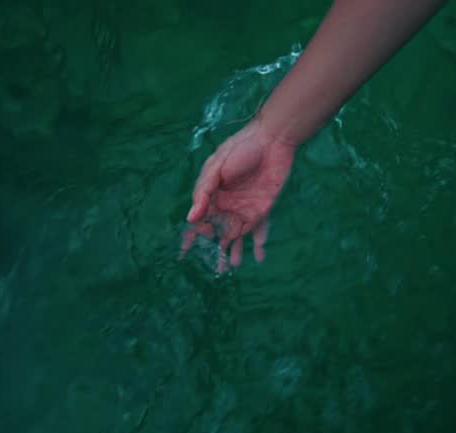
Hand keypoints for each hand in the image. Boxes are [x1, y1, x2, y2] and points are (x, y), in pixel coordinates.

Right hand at [180, 119, 295, 272]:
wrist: (272, 141)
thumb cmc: (240, 149)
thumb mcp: (216, 168)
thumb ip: (203, 193)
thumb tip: (191, 218)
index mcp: (211, 195)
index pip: (198, 221)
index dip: (191, 237)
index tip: (183, 254)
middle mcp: (226, 205)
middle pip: (216, 233)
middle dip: (211, 250)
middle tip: (211, 268)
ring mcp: (244, 209)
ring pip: (235, 236)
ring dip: (232, 252)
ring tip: (229, 268)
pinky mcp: (261, 210)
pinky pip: (258, 232)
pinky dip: (258, 245)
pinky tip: (258, 258)